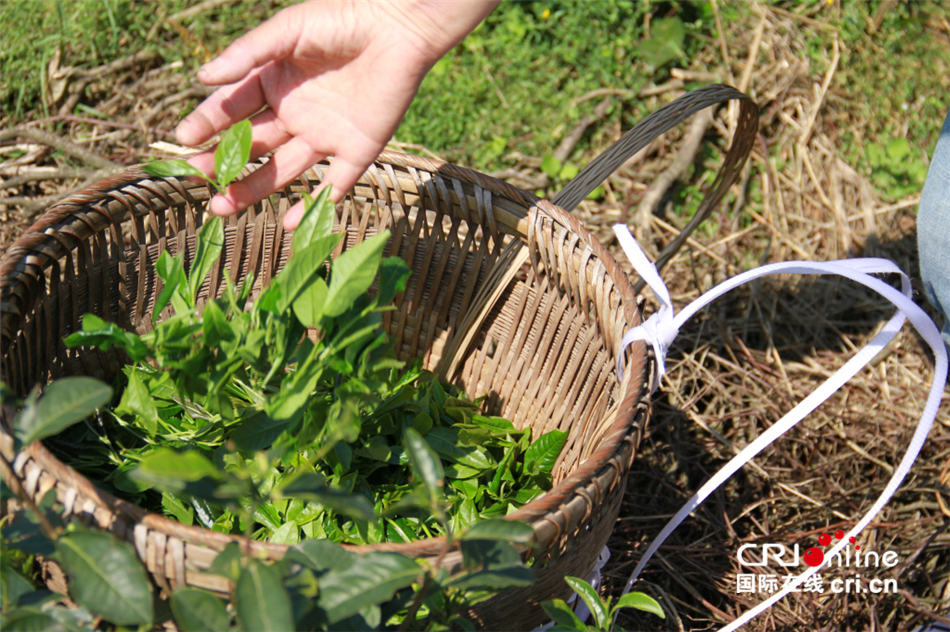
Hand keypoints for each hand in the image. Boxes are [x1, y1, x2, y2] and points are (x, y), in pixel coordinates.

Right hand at [175, 0, 497, 229]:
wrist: (399, 29)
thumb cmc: (342, 19)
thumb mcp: (288, 31)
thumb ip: (248, 54)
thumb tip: (202, 78)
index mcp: (274, 83)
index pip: (232, 109)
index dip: (207, 124)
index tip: (182, 139)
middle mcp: (296, 114)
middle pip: (252, 146)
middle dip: (222, 163)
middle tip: (195, 177)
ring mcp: (325, 136)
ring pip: (283, 171)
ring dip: (252, 189)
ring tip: (220, 205)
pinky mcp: (358, 150)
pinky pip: (333, 185)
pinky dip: (313, 206)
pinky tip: (287, 223)